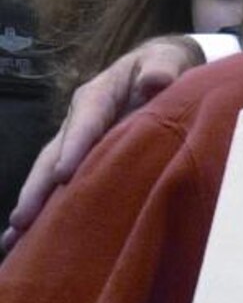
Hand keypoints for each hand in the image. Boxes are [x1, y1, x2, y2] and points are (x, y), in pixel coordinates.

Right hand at [6, 36, 201, 246]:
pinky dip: (47, 211)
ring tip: (13, 240)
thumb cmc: (165, 65)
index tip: (65, 174)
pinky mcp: (83, 161)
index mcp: (97, 98)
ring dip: (33, 206)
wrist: (162, 70)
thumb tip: (155, 80)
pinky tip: (30, 241)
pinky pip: (62, 186)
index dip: (74, 147)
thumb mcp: (167, 61)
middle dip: (38, 188)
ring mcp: (76, 144)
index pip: (84, 123)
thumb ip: (162, 69)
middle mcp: (78, 123)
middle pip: (53, 156)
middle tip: (22, 220)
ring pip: (49, 176)